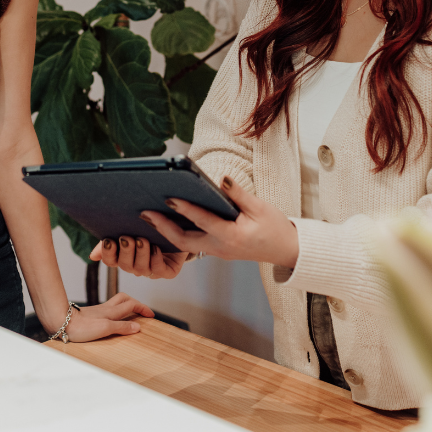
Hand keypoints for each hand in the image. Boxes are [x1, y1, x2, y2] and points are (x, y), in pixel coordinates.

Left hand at [53, 293, 153, 342]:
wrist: (60, 322)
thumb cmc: (80, 327)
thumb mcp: (104, 329)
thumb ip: (121, 327)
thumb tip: (138, 327)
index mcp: (111, 312)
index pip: (132, 306)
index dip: (143, 308)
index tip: (151, 315)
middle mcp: (106, 309)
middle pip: (125, 299)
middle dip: (136, 302)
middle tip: (142, 311)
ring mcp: (98, 311)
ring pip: (116, 303)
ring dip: (126, 305)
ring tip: (131, 313)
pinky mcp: (91, 314)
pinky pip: (108, 309)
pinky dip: (115, 311)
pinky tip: (113, 318)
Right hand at [89, 236, 187, 278]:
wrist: (178, 227)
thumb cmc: (150, 228)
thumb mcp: (129, 229)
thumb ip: (110, 241)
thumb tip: (92, 256)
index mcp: (124, 257)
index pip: (110, 260)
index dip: (108, 253)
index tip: (109, 240)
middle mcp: (136, 266)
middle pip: (125, 265)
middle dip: (126, 252)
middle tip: (127, 238)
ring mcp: (152, 270)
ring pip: (141, 269)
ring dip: (141, 254)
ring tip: (143, 239)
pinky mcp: (168, 272)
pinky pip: (160, 270)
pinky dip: (156, 259)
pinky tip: (156, 248)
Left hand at [142, 177, 299, 268]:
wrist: (286, 250)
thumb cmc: (274, 227)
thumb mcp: (260, 207)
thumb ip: (238, 194)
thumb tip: (220, 179)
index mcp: (232, 236)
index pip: (203, 221)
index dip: (185, 209)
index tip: (168, 199)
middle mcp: (221, 248)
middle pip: (184, 241)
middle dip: (163, 228)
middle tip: (145, 213)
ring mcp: (218, 252)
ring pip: (186, 245)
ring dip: (167, 232)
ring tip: (150, 217)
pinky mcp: (218, 250)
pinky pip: (193, 245)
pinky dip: (178, 235)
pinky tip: (168, 223)